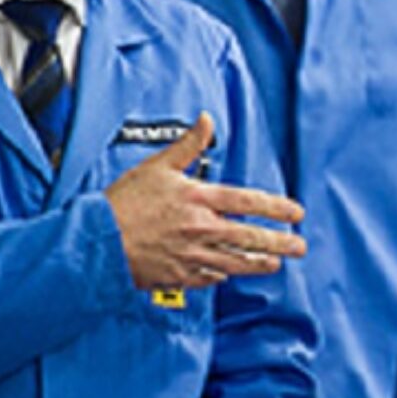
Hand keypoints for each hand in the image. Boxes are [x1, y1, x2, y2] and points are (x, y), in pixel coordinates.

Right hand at [105, 112, 306, 289]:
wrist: (96, 240)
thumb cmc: (123, 202)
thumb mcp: (158, 165)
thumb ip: (189, 145)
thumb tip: (206, 119)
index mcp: (199, 199)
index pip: (249, 201)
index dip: (277, 207)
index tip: (296, 213)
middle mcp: (202, 229)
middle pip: (251, 237)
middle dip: (280, 242)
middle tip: (300, 246)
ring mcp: (192, 255)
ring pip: (236, 262)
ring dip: (260, 263)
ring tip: (276, 263)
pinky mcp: (179, 276)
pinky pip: (209, 278)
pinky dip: (223, 276)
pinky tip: (232, 275)